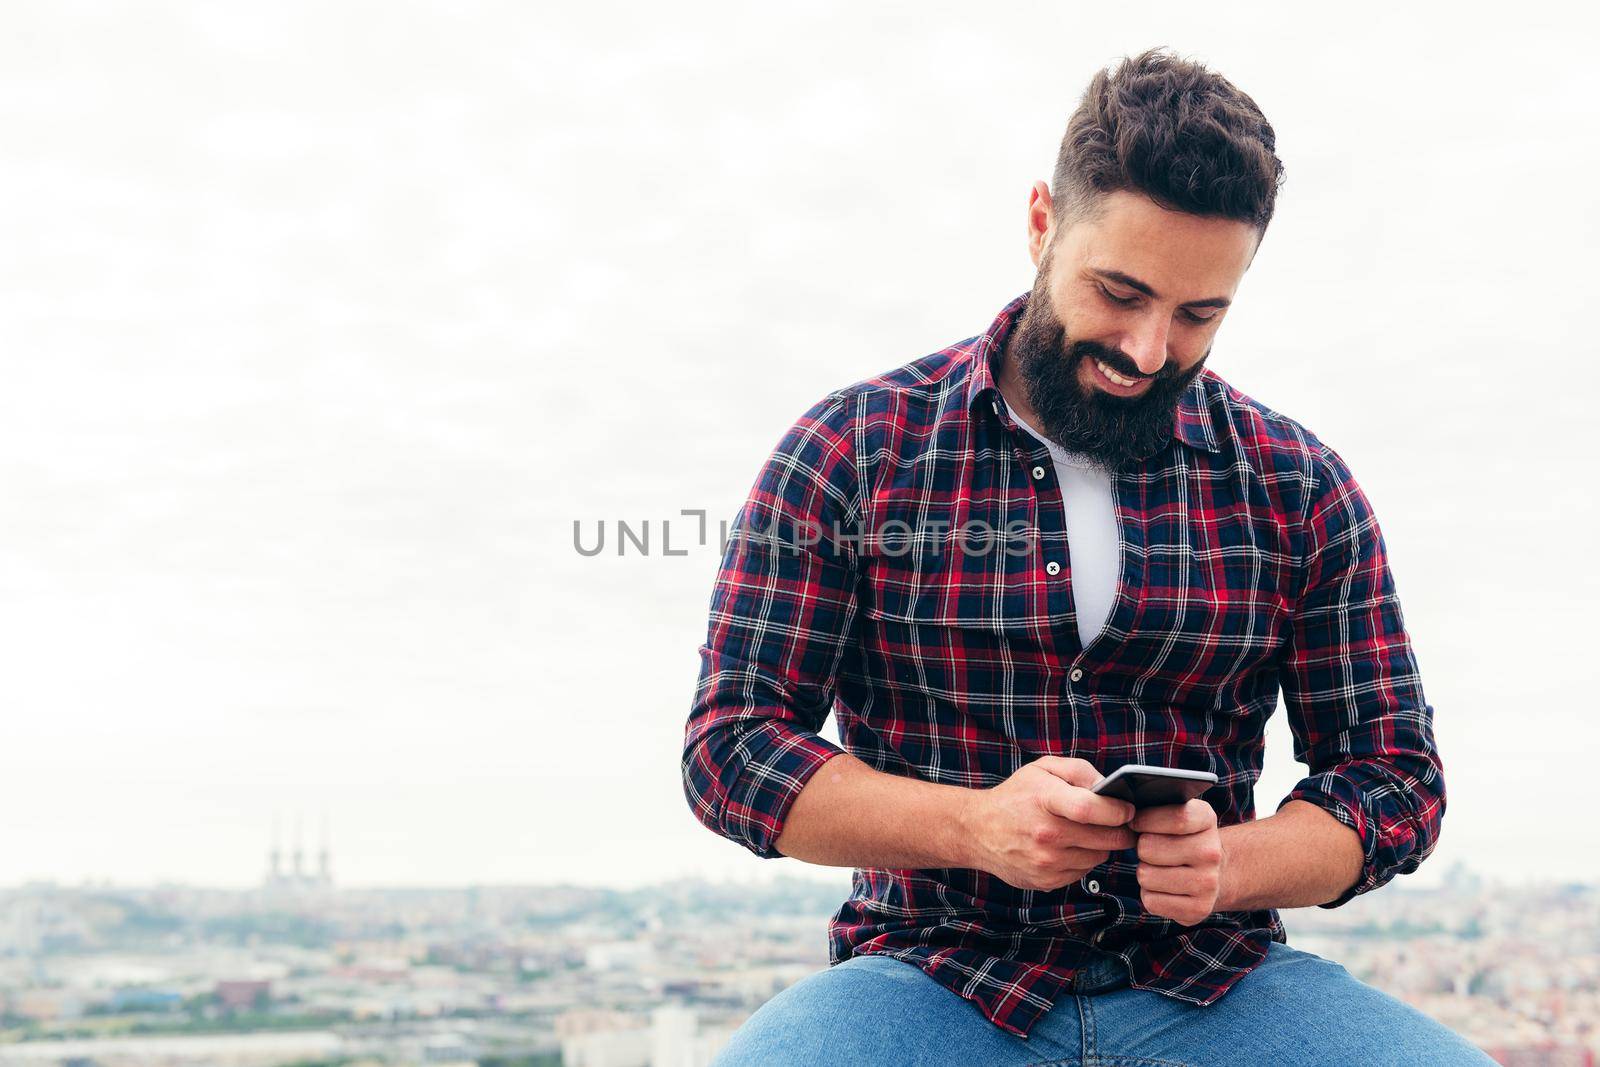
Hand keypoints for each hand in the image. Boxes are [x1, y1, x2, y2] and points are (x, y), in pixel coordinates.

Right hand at [962, 756, 1137, 891]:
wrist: (977, 830)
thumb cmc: (1015, 796)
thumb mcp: (1042, 769)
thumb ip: (1080, 771)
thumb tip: (1110, 789)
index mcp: (1044, 801)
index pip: (1090, 809)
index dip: (1118, 811)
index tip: (1128, 810)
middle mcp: (1045, 834)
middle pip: (1106, 839)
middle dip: (1120, 830)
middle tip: (1120, 822)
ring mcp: (1046, 862)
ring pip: (1100, 857)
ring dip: (1101, 845)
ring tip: (1085, 832)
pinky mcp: (1047, 881)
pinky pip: (1084, 872)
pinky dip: (1083, 859)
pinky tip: (1069, 847)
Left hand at [1131, 799, 1224, 925]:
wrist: (1214, 873)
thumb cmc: (1180, 838)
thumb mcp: (1174, 813)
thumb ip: (1153, 806)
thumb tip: (1125, 812)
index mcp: (1206, 820)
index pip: (1175, 818)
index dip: (1145, 819)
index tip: (1136, 822)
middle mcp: (1212, 852)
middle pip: (1148, 848)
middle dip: (1142, 848)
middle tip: (1153, 850)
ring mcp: (1208, 883)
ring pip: (1146, 875)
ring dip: (1145, 873)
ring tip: (1159, 868)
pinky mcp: (1198, 909)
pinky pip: (1151, 901)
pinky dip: (1150, 895)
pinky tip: (1164, 888)